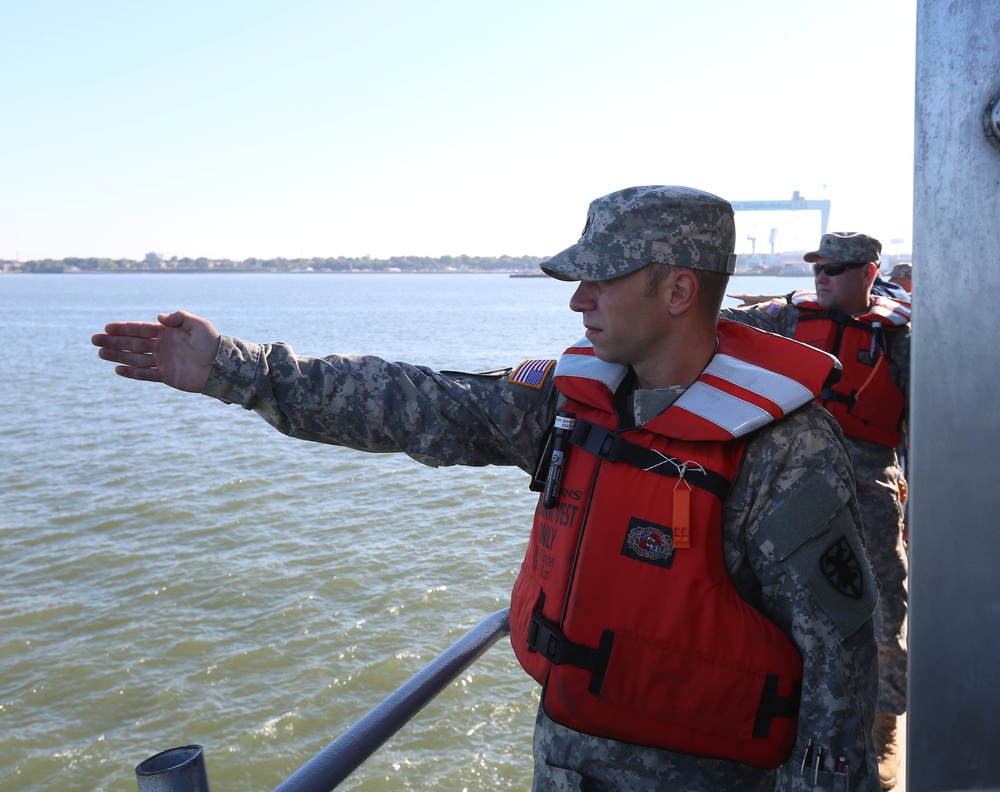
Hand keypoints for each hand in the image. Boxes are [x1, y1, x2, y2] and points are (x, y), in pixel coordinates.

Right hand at [91, 310, 220, 392]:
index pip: (141, 329)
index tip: (107, 327)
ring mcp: (163, 361)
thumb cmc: (212, 344)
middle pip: (133, 343)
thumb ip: (179, 318)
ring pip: (135, 358)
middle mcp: (163, 346)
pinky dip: (132, 372)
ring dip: (117, 355)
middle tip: (94, 340)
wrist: (222, 367)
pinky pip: (145, 374)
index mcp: (168, 333)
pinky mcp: (167, 376)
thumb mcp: (198, 325)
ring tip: (100, 353)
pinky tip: (117, 369)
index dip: (124, 328)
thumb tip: (158, 317)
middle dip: (114, 341)